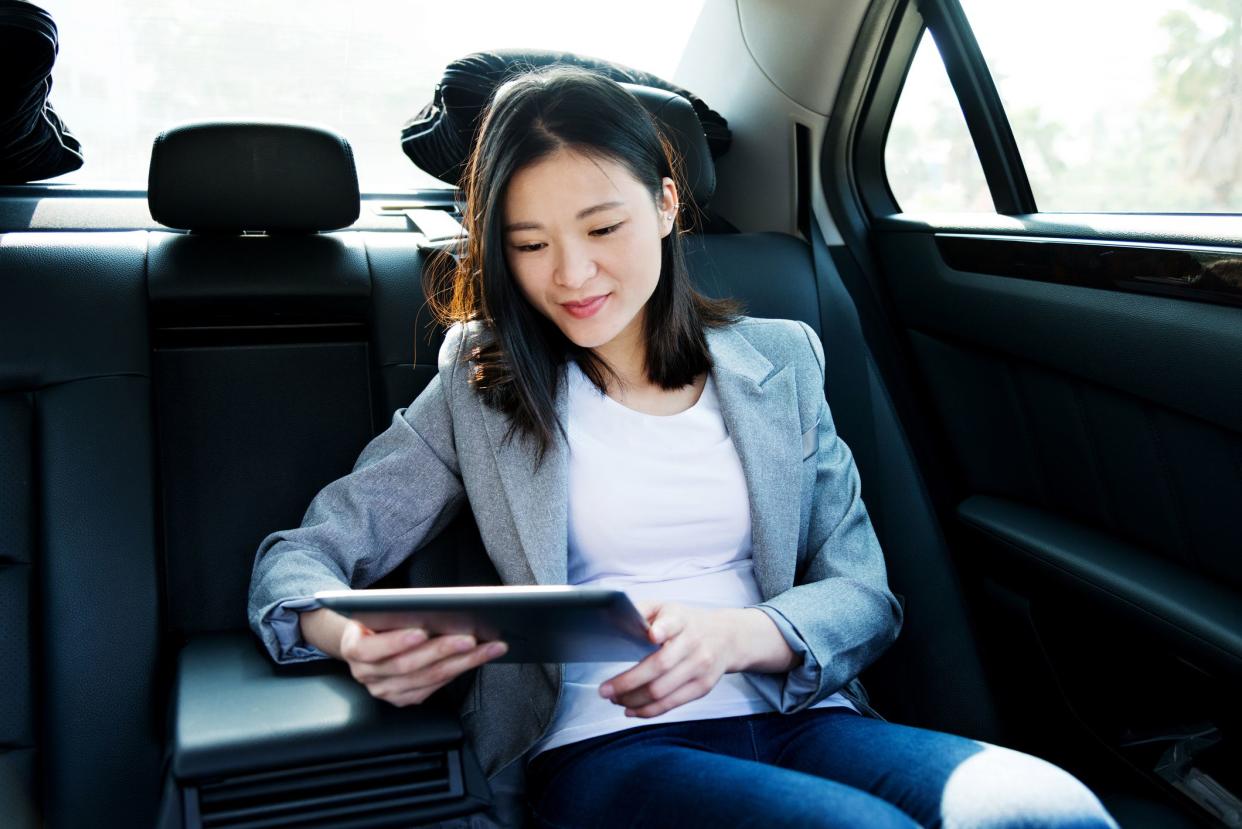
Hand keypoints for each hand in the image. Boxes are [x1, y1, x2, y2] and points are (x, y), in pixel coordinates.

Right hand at [338, 622, 507, 706]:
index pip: (371, 649)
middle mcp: (367, 675)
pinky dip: (457, 671)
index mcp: (354, 649)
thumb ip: (393, 612)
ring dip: (462, 662)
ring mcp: (385, 690)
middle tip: (471, 637)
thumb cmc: (377, 620)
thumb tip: (431, 608)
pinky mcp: (403, 699)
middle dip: (442, 650)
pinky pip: (433, 687)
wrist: (365, 641)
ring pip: (427, 679)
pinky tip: (476, 659)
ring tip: (487, 647)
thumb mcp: (376, 611)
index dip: (396, 642)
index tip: (421, 631)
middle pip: (407, 666)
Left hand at [597, 600, 735, 717]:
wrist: (726, 637)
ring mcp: (700, 667)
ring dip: (633, 699)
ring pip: (662, 691)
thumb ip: (642, 611)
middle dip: (628, 682)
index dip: (663, 628)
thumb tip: (616, 619)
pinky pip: (671, 704)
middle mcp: (693, 643)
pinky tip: (631, 709)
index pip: (673, 622)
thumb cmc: (686, 623)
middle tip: (604, 690)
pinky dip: (648, 711)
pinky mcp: (703, 687)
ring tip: (615, 699)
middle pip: (660, 666)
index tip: (651, 633)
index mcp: (681, 620)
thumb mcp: (666, 608)